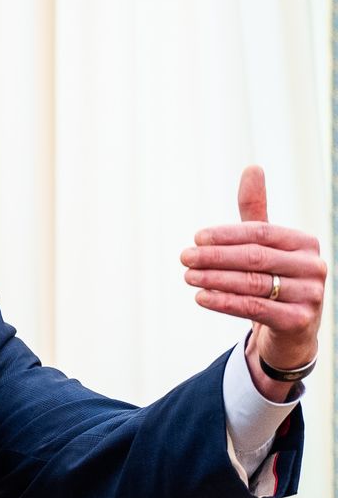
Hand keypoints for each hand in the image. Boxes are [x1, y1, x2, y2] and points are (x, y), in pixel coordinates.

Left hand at [182, 165, 326, 398]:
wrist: (291, 330)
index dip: (227, 235)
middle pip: (255, 258)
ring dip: (215, 279)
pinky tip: (200, 297)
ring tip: (187, 276)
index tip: (196, 239)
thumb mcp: (265, 246)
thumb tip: (252, 167)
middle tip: (184, 257)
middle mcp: (313, 266)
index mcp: (304, 243)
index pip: (261, 234)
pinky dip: (224, 302)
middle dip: (215, 257)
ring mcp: (309, 294)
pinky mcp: (298, 320)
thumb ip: (256, 212)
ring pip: (253, 283)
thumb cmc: (274, 279)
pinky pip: (255, 308)